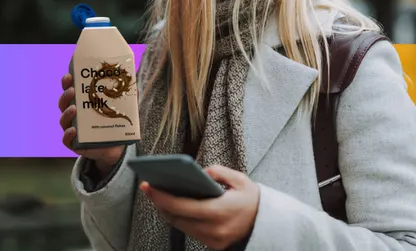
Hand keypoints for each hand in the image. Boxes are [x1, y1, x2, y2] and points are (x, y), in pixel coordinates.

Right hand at [58, 72, 124, 174]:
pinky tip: (73, 130)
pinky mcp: (74, 144)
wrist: (115, 148)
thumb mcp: (120, 110)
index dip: (67, 82)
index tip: (69, 75)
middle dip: (66, 95)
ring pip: (63, 120)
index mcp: (82, 103)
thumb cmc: (113, 124)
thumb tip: (135, 86)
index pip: (70, 90)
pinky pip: (66, 140)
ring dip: (67, 113)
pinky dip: (68, 135)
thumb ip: (126, 99)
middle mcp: (74, 115)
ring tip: (74, 109)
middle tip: (72, 90)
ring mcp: (73, 129)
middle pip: (64, 103)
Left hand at [140, 165, 259, 250]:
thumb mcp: (242, 181)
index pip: (182, 206)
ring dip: (167, 211)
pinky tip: (171, 205)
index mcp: (220, 211)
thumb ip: (221, 172)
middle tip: (148, 188)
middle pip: (177, 218)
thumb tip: (203, 171)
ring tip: (157, 195)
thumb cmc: (252, 200)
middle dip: (160, 202)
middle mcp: (214, 229)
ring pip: (180, 226)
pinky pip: (189, 231)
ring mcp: (212, 239)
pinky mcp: (212, 244)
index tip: (148, 186)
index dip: (162, 197)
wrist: (267, 225)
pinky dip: (179, 218)